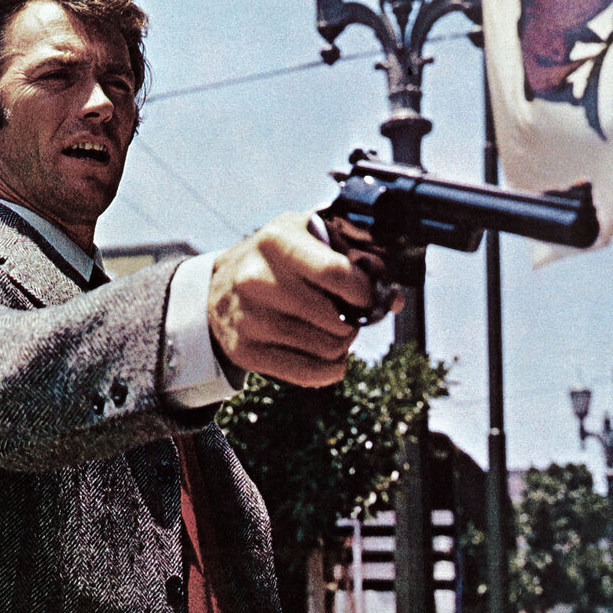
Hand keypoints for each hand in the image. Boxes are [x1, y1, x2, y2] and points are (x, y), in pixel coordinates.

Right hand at [208, 212, 401, 387]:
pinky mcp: (244, 351)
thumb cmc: (278, 260)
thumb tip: (395, 300)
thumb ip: (357, 258)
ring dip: (341, 344)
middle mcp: (255, 278)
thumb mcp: (309, 238)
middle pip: (336, 318)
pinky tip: (328, 357)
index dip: (364, 292)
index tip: (367, 297)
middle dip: (353, 321)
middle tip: (346, 315)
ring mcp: (248, 318)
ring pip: (326, 348)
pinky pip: (307, 373)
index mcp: (276, 240)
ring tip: (331, 331)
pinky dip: (329, 369)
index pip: (336, 273)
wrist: (218, 288)